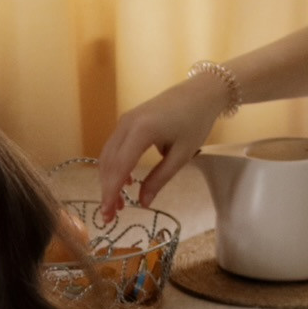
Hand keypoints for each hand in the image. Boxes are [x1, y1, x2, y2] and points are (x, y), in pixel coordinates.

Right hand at [98, 72, 236, 220]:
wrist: (200, 92)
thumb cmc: (196, 122)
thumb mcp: (181, 155)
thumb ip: (159, 179)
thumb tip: (142, 203)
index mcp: (141, 130)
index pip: (119, 167)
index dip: (111, 192)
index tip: (108, 214)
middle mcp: (126, 123)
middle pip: (108, 162)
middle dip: (107, 190)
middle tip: (110, 216)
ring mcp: (124, 120)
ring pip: (107, 155)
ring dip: (109, 180)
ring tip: (117, 204)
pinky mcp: (127, 121)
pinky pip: (114, 147)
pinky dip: (114, 167)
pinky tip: (124, 183)